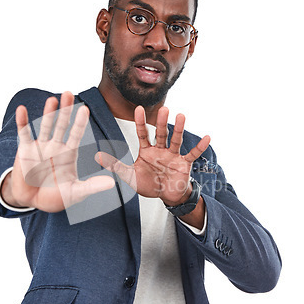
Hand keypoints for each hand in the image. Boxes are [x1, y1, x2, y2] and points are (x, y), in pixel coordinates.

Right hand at [2, 92, 114, 211]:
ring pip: (45, 126)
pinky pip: (24, 133)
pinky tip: (21, 109)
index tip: (85, 109)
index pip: (76, 135)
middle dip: (65, 110)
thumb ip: (92, 186)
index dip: (79, 123)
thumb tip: (112, 184)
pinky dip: (22, 122)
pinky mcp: (25, 150)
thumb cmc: (56, 196)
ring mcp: (40, 147)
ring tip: (52, 100)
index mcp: (68, 154)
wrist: (34, 201)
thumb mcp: (75, 192)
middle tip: (69, 93)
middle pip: (62, 125)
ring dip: (48, 113)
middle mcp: (55, 146)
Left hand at [95, 105, 209, 205]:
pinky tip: (207, 137)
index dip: (139, 122)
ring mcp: (173, 155)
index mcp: (147, 151)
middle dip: (161, 122)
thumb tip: (96, 156)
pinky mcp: (184, 164)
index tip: (137, 107)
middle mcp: (160, 149)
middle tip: (163, 108)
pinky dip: (199, 147)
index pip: (142, 133)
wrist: (166, 195)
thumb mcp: (130, 176)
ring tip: (181, 116)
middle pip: (160, 133)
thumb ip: (115, 166)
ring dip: (178, 129)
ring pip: (176, 140)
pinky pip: (192, 154)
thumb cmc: (149, 184)